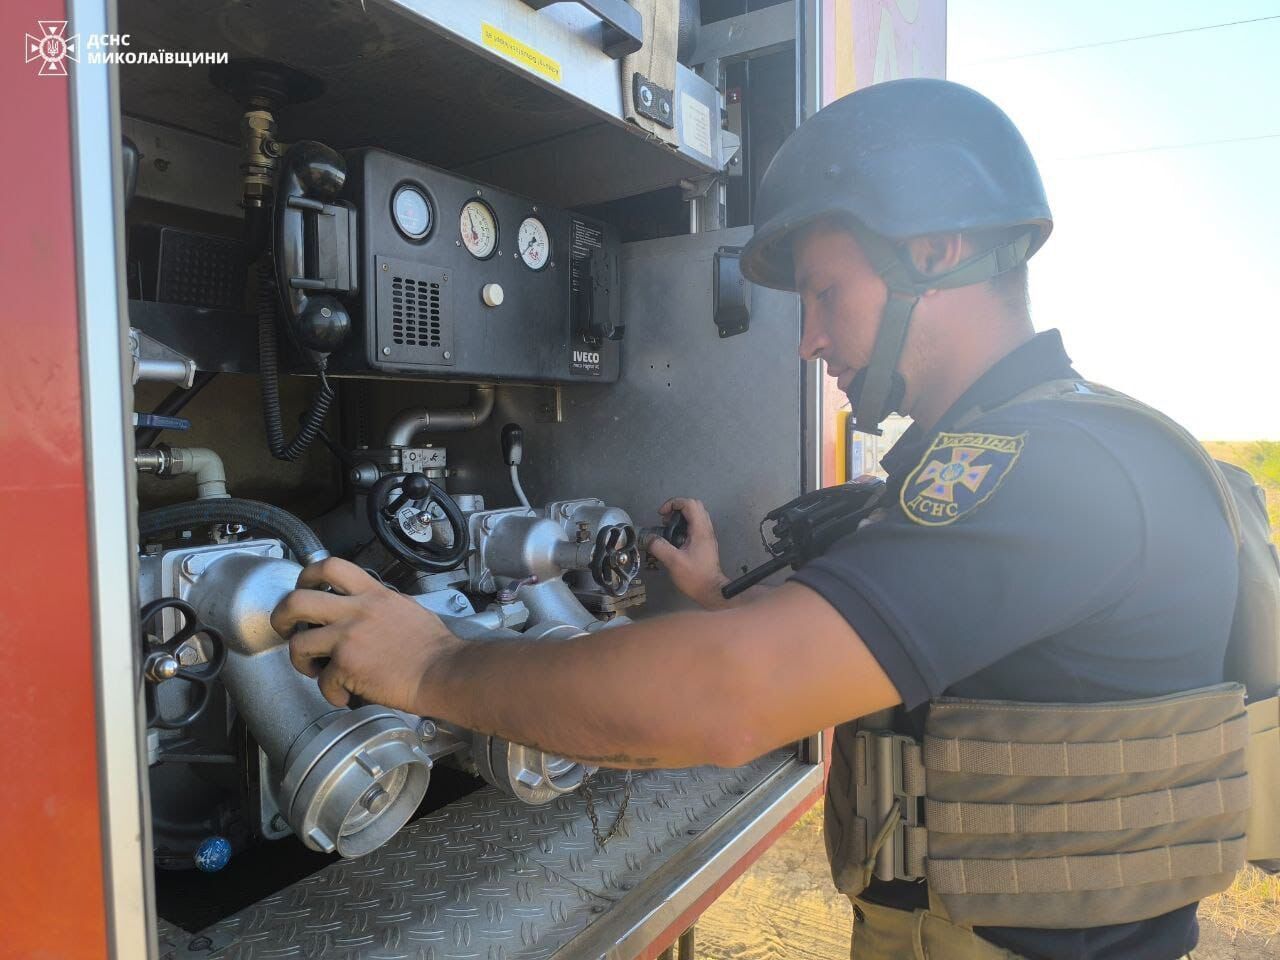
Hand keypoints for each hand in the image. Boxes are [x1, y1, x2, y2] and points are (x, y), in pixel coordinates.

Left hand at [270, 557, 461, 710]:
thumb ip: (380, 604)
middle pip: (297, 600)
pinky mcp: (347, 666)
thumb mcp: (407, 608)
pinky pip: (323, 681)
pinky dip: (331, 693)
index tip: (302, 588)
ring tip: (313, 668)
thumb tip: (366, 608)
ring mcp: (349, 637)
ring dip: (300, 660)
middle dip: (281, 616)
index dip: (306, 575)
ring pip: (298, 643)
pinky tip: (345, 695)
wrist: (444, 671)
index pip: (330, 566)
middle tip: (285, 628)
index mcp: (373, 593)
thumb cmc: (435, 647)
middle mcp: (357, 610)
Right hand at [647, 497, 730, 609]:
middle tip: (665, 520)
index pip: (690, 504)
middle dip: (677, 508)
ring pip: (696, 515)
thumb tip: (649, 538)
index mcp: (700, 530)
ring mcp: (707, 536)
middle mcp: (706, 529)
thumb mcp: (673, 561)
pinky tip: (675, 538)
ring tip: (668, 528)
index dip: (673, 504)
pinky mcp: (705, 543)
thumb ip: (659, 547)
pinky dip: (684, 525)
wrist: (711, 591)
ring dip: (681, 517)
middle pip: (695, 506)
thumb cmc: (695, 576)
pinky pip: (696, 525)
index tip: (662, 514)